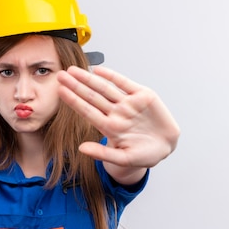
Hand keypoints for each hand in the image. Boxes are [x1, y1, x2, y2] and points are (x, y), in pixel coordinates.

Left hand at [57, 65, 179, 169]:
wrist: (167, 147)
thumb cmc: (144, 154)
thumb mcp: (124, 159)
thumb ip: (103, 153)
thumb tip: (81, 148)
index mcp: (109, 127)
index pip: (87, 111)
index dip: (73, 101)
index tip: (60, 91)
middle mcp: (115, 113)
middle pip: (91, 97)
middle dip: (76, 86)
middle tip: (60, 76)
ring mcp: (128, 103)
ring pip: (104, 88)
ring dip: (89, 78)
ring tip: (73, 70)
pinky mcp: (142, 95)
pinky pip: (124, 83)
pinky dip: (112, 76)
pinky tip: (98, 70)